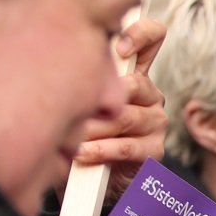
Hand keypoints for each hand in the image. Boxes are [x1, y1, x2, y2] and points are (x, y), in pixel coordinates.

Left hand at [72, 18, 167, 197]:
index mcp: (134, 74)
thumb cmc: (78, 130)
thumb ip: (79, 74)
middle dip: (100, 97)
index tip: (118, 48)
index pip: (152, 39)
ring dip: (94, 128)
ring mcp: (156, 123)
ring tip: (70, 135)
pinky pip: (127, 146)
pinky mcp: (155, 151)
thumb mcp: (75, 97)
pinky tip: (83, 152)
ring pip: (126, 117)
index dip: (140, 35)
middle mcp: (150, 95)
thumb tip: (58, 54)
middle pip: (134, 84)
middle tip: (74, 106)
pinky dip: (101, 150)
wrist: (88, 179)